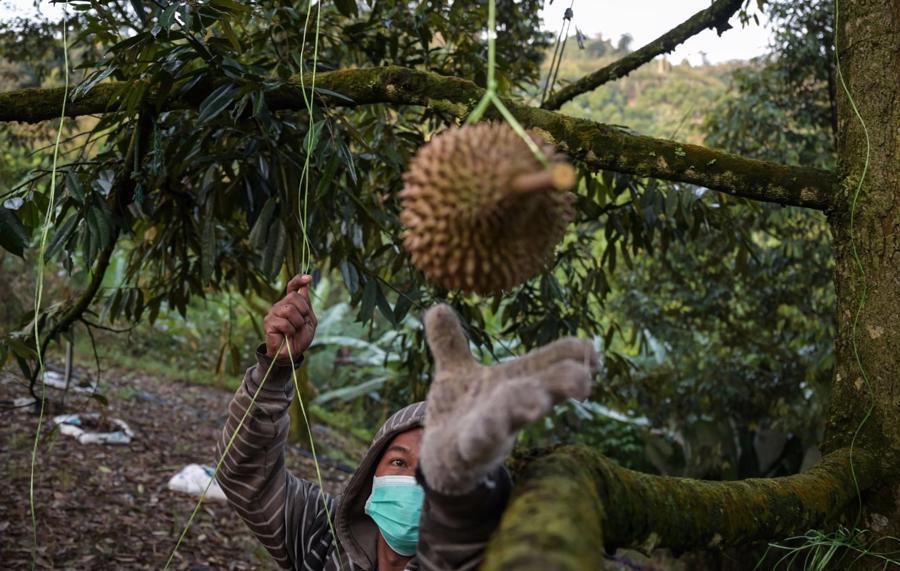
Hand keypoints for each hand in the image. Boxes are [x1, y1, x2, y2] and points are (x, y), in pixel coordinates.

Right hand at [264, 274, 316, 361]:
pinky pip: (284, 322)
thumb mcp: (309, 320)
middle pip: (294, 297)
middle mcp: (280, 305)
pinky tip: (287, 335)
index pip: (292, 287)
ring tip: (294, 330)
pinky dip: (290, 331)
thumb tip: (304, 288)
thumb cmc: (300, 337)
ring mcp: (273, 313)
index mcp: (291, 303)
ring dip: (297, 322)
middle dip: (303, 310)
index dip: (299, 280)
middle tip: (302, 322)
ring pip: (289, 309)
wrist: (292, 353)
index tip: (309, 278)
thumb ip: (307, 305)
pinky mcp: (269, 323)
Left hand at [419, 304, 597, 493]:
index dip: (574, 355)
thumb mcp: (454, 373)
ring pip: (515, 415)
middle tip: (583, 379)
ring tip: (538, 402)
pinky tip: (494, 428)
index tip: (593, 354)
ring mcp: (494, 427)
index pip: (551, 363)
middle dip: (563, 383)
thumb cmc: (462, 412)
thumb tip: (438, 307)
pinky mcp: (472, 448)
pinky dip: (489, 432)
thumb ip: (449, 343)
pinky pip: (483, 440)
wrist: (442, 460)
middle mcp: (511, 403)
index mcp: (514, 380)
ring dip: (527, 405)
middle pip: (544, 389)